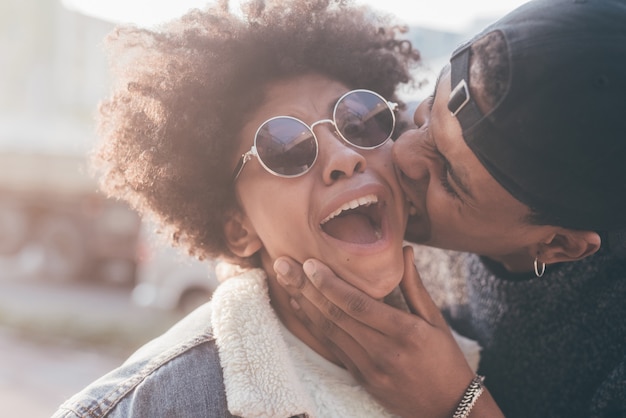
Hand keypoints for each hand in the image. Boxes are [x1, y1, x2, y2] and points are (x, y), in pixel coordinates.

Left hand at [274, 246, 478, 417]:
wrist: (448, 409)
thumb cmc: (446, 359)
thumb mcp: (436, 320)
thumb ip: (415, 285)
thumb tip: (404, 250)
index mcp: (404, 332)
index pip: (358, 305)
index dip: (330, 283)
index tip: (309, 263)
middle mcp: (382, 351)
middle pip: (335, 315)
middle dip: (305, 288)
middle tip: (282, 265)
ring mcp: (368, 368)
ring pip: (328, 331)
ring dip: (303, 304)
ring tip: (284, 281)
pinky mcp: (360, 378)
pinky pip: (331, 347)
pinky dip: (313, 325)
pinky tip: (300, 307)